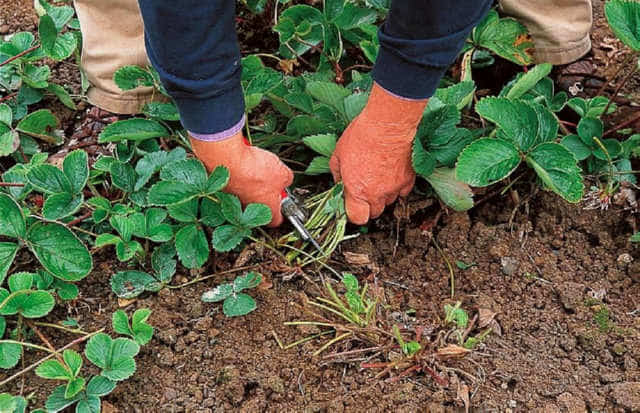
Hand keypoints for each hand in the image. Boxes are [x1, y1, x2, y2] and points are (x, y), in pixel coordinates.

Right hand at [190, 132, 292, 226]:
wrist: (230, 161)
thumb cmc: (255, 172)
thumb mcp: (284, 174)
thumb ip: (287, 180)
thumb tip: (285, 178)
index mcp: (267, 211)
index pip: (277, 220)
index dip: (282, 211)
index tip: (284, 202)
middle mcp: (249, 210)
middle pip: (260, 207)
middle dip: (266, 195)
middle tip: (272, 182)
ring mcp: (235, 200)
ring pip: (247, 195)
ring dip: (252, 185)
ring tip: (258, 170)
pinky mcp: (224, 188)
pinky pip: (236, 184)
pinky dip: (241, 176)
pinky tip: (245, 165)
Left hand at [330, 83, 427, 224]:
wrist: (387, 124)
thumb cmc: (362, 135)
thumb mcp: (339, 154)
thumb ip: (338, 174)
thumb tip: (339, 181)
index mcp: (357, 190)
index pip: (357, 218)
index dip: (354, 213)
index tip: (352, 205)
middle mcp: (376, 193)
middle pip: (373, 213)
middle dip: (367, 204)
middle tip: (364, 188)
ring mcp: (394, 188)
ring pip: (388, 202)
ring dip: (382, 195)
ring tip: (378, 176)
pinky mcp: (408, 180)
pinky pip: (403, 192)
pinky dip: (397, 187)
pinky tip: (391, 174)